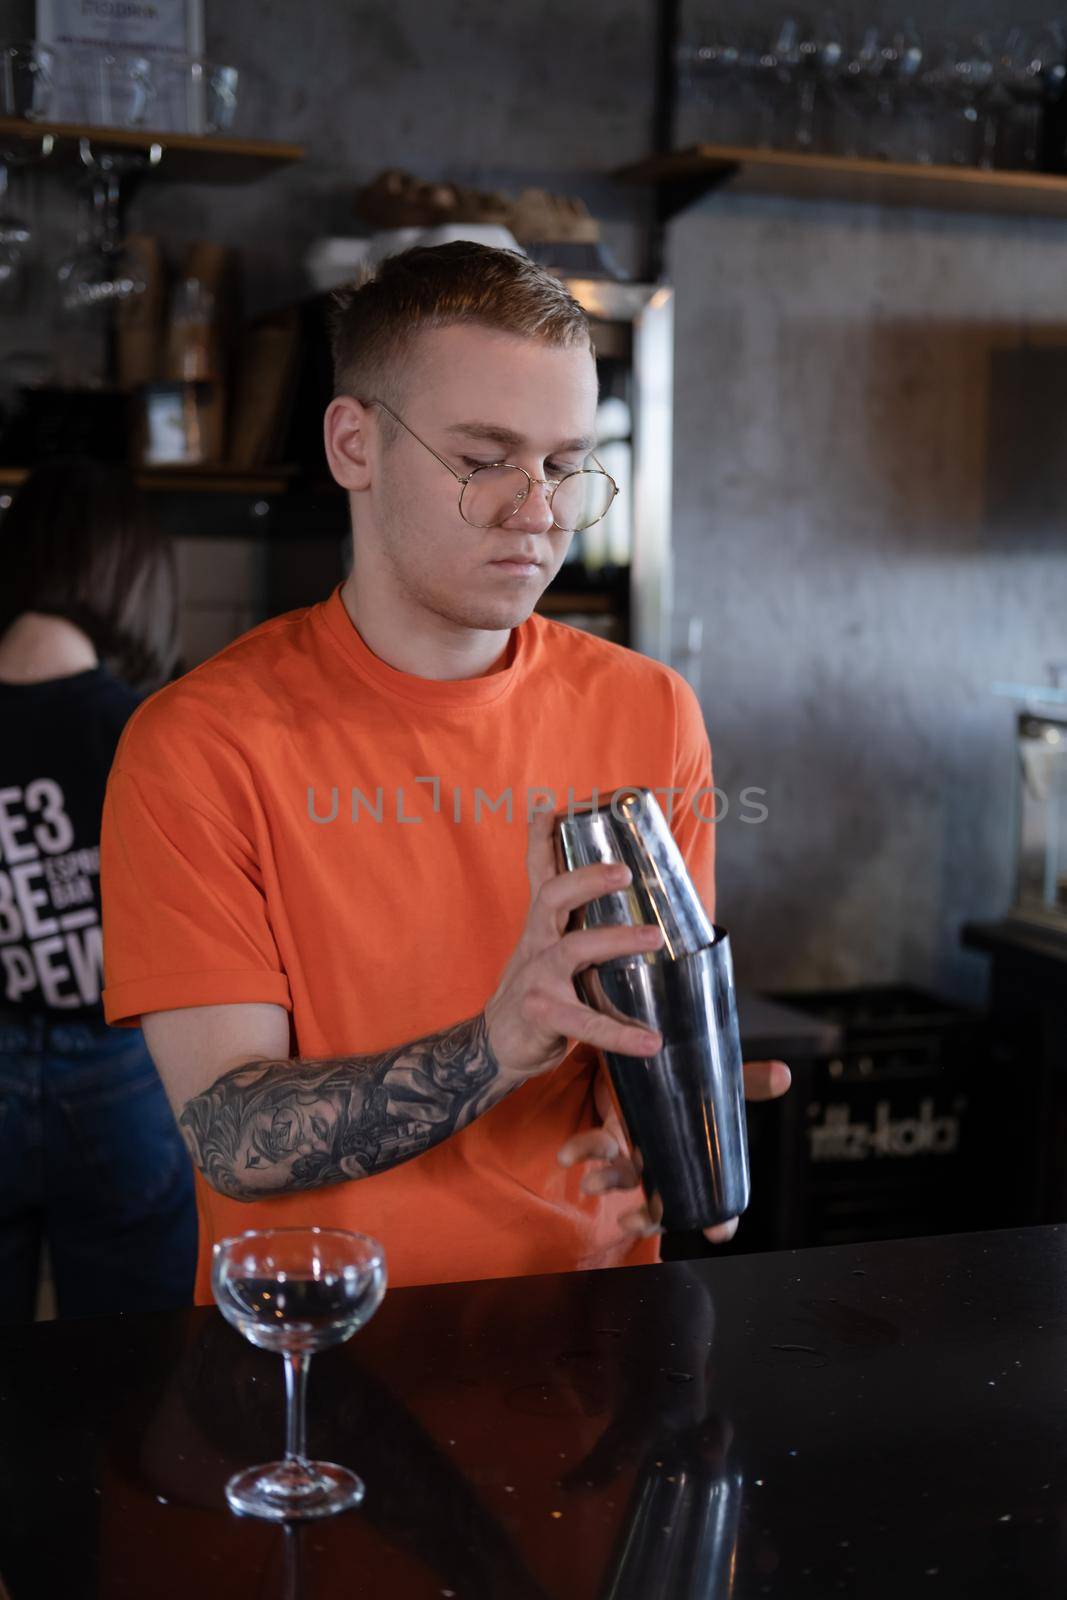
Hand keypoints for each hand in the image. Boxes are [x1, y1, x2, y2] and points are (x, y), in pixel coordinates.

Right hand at [484, 806, 668, 1081]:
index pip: (539, 874)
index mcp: (541, 925)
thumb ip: (581, 931)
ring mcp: (536, 977)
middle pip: (552, 897)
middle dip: (586, 879)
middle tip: (624, 872)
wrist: (496, 1045)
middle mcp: (536, 943)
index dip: (540, 839)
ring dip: (615, 939)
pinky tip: (649, 1041)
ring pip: (573, 949)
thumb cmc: (536, 993)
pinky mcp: (542, 1014)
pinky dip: (620, 1033)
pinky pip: (585, 1022)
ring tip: (654, 936)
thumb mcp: (551, 952)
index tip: (548, 806)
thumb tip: (640, 914)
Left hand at [557, 1057, 792, 1243]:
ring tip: (593, 1184)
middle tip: (637, 1224)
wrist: (645, 1064)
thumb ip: (747, 1082)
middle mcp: (663, 1161)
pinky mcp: (606, 1132)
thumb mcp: (718, 1082)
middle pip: (661, 1199)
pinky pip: (591, 1149)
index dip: (718, 1218)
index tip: (720, 1232)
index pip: (709, 1198)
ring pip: (622, 1178)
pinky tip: (566, 1156)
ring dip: (607, 1183)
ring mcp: (633, 1152)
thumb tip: (786, 1074)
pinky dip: (579, 1152)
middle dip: (651, 1216)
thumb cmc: (687, 1087)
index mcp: (692, 1156)